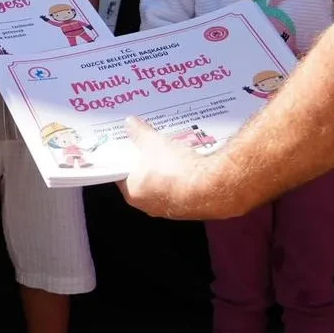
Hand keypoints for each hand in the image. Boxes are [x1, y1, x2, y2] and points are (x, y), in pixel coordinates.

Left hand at [118, 117, 236, 220]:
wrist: (213, 187)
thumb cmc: (176, 169)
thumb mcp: (154, 143)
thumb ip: (139, 133)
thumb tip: (130, 123)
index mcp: (133, 192)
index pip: (120, 174)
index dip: (124, 159)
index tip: (127, 147)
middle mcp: (149, 205)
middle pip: (141, 179)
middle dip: (146, 162)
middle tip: (149, 145)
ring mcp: (170, 209)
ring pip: (162, 185)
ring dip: (166, 170)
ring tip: (170, 151)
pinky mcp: (190, 208)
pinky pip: (181, 189)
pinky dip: (182, 177)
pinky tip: (187, 162)